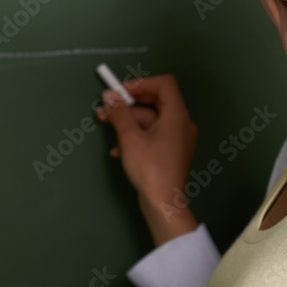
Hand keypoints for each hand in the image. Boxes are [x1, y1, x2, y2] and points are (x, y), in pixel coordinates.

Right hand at [95, 73, 199, 244]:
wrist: (163, 204)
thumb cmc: (150, 168)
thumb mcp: (130, 138)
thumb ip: (119, 113)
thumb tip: (110, 96)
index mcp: (177, 115)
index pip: (164, 84)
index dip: (141, 83)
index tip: (121, 91)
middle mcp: (182, 123)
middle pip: (155, 101)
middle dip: (128, 103)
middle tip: (107, 106)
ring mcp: (177, 138)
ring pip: (151, 120)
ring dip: (127, 121)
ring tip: (104, 124)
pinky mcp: (170, 151)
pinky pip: (153, 135)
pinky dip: (136, 136)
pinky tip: (118, 150)